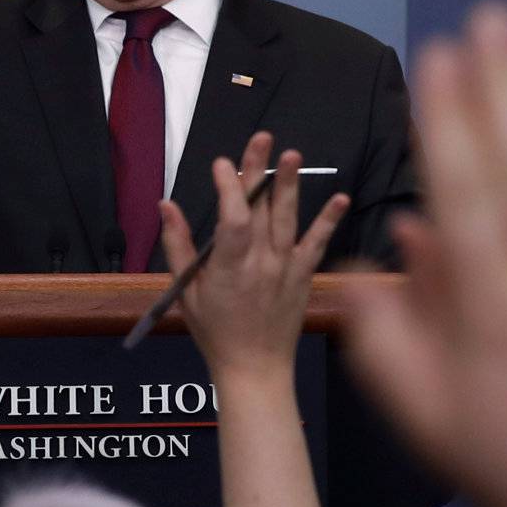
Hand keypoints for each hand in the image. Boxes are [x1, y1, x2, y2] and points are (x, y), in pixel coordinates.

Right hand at [158, 131, 348, 382]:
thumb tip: (166, 205)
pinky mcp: (303, 276)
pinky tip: (340, 197)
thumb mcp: (186, 292)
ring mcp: (285, 269)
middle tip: (261, 138)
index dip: (229, 188)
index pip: (232, 218)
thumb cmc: (216, 332)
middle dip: (259, 171)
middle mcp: (260, 264)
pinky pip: (317, 244)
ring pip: (288, 219)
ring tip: (293, 154)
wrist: (255, 368)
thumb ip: (178, 245)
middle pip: (260, 209)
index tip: (221, 164)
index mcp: (228, 268)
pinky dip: (329, 220)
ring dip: (291, 185)